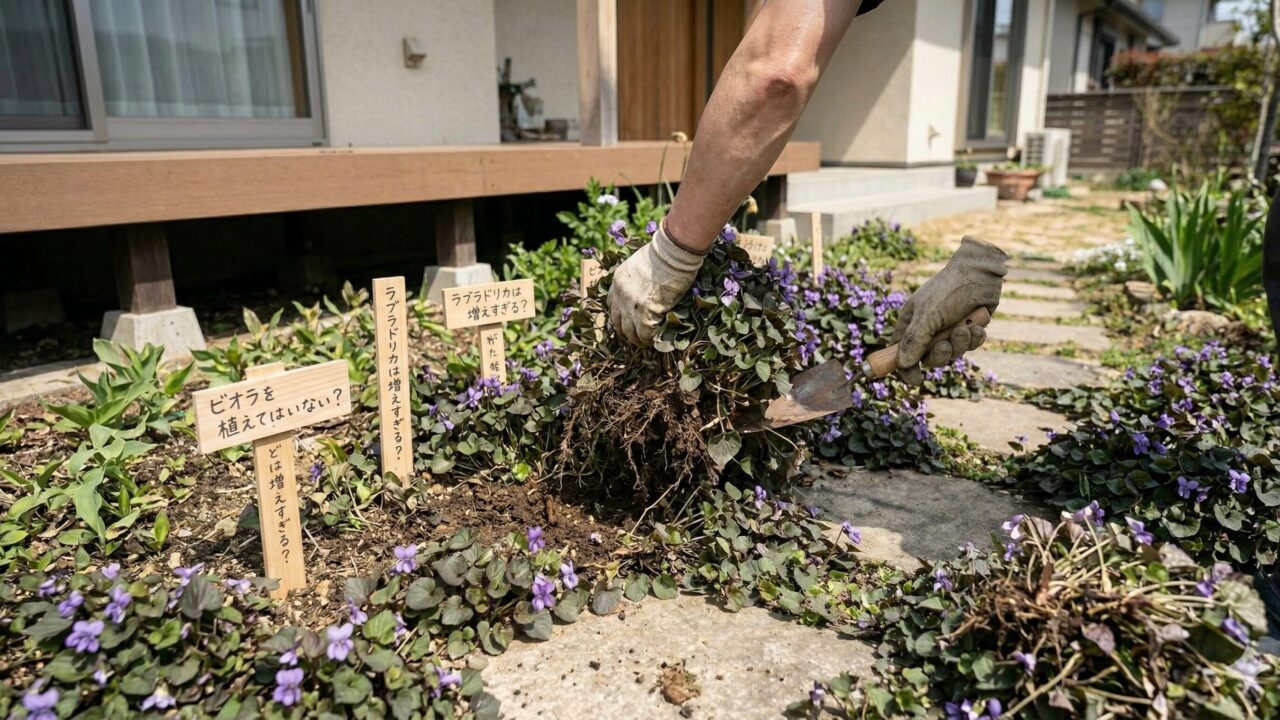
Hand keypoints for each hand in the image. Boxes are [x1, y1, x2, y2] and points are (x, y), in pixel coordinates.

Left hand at [608, 220, 707, 346]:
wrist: (671, 252)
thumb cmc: (664, 253)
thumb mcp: (642, 262)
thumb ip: (640, 277)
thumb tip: (649, 286)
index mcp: (618, 280)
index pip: (612, 303)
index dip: (619, 314)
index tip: (625, 321)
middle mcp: (620, 294)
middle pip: (617, 321)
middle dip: (624, 331)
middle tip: (634, 337)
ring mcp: (630, 305)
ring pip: (629, 332)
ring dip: (637, 340)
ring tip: (645, 344)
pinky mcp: (645, 313)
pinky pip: (644, 334)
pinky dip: (649, 340)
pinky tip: (655, 342)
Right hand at [891, 236, 1006, 383]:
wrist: (980, 274)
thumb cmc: (948, 290)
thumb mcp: (927, 315)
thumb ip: (914, 341)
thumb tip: (902, 365)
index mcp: (910, 324)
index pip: (900, 353)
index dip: (905, 368)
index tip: (915, 379)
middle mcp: (927, 329)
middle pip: (928, 358)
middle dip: (940, 354)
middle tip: (946, 344)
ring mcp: (948, 329)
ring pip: (952, 353)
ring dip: (960, 343)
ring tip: (965, 328)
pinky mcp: (967, 328)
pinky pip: (969, 345)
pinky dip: (974, 338)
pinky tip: (977, 325)